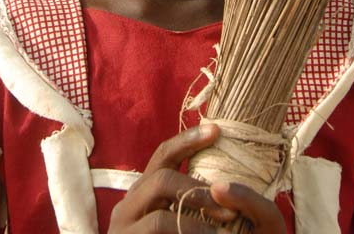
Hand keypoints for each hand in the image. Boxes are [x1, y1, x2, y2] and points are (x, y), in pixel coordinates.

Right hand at [108, 124, 286, 232]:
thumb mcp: (169, 221)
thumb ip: (181, 202)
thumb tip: (219, 184)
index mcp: (140, 194)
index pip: (162, 156)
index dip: (188, 140)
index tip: (216, 130)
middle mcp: (127, 206)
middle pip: (161, 178)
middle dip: (199, 189)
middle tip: (230, 209)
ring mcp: (123, 227)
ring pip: (160, 213)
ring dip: (197, 221)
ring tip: (224, 231)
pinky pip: (158, 230)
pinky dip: (187, 232)